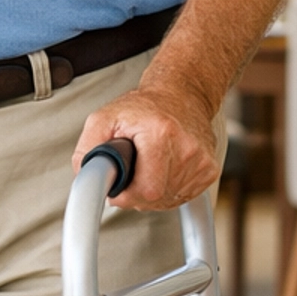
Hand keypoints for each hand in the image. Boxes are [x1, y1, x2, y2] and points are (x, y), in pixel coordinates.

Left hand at [73, 77, 219, 211]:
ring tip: (149, 165)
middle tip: (132, 169)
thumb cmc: (142, 108)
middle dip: (136, 192)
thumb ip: (87, 150)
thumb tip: (86, 177)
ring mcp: (201, 160)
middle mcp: (186, 148)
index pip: (145, 190)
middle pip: (155, 198)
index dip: (126, 194)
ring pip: (168, 200)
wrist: (180, 95)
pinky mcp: (209, 170)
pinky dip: (168, 189)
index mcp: (161, 134)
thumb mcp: (103, 119)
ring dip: (152, 190)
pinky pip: (182, 197)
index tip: (120, 184)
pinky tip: (164, 169)